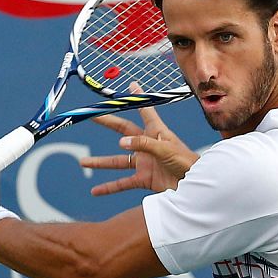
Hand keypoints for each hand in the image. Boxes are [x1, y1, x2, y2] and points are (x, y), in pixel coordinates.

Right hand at [80, 85, 198, 194]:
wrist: (194, 185)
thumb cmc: (186, 162)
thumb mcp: (165, 149)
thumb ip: (143, 144)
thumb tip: (120, 142)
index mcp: (156, 132)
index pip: (145, 111)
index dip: (138, 98)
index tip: (132, 85)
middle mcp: (147, 145)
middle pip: (123, 131)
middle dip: (108, 123)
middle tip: (91, 116)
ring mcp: (144, 163)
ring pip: (117, 161)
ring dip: (100, 163)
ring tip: (83, 163)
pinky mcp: (144, 179)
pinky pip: (122, 183)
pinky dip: (109, 188)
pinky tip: (95, 191)